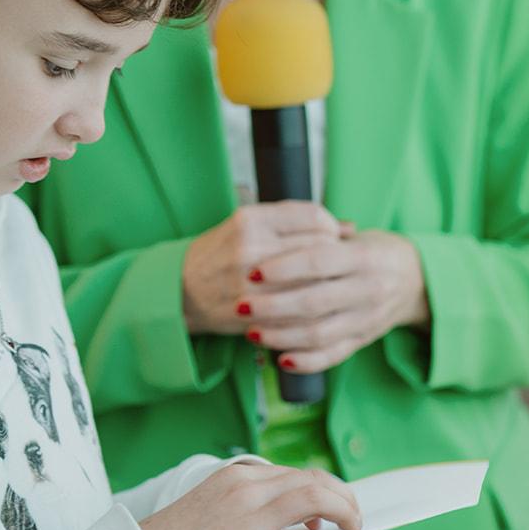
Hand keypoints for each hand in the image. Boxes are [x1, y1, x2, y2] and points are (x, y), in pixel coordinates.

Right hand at [139, 461, 361, 529]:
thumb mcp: (213, 509)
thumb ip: (251, 509)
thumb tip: (301, 527)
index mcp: (236, 476)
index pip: (294, 472)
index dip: (324, 487)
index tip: (336, 505)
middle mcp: (246, 488)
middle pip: (312, 480)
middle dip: (343, 497)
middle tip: (355, 517)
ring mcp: (250, 518)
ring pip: (315, 500)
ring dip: (343, 513)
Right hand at [182, 201, 344, 334]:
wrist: (181, 289)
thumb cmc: (219, 254)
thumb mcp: (248, 225)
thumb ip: (293, 223)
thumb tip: (347, 228)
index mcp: (251, 218)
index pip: (313, 216)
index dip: (332, 227)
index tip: (334, 236)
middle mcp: (251, 246)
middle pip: (318, 248)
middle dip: (335, 257)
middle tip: (336, 263)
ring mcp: (251, 282)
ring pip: (313, 282)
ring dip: (327, 285)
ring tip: (326, 284)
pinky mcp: (252, 312)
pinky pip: (298, 312)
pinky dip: (314, 311)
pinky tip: (314, 308)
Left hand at [244, 228, 429, 371]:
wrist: (416, 280)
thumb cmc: (372, 252)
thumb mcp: (353, 236)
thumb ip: (318, 236)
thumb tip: (272, 235)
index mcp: (363, 257)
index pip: (319, 261)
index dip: (284, 267)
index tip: (253, 272)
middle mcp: (368, 290)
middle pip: (315, 302)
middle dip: (273, 306)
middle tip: (241, 305)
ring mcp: (367, 319)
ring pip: (320, 334)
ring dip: (282, 336)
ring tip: (251, 332)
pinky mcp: (363, 341)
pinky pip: (333, 356)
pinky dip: (306, 361)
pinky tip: (280, 359)